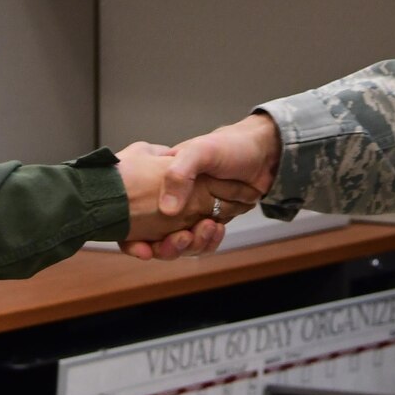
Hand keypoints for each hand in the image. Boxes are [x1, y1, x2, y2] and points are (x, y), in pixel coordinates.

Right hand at [116, 142, 259, 257]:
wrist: (261, 153)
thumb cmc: (227, 147)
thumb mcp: (199, 152)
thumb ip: (179, 174)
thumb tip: (167, 210)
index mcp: (162, 183)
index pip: (137, 215)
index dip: (133, 238)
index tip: (143, 247)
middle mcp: (173, 200)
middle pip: (157, 237)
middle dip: (169, 246)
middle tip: (183, 238)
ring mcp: (191, 213)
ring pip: (181, 243)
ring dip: (192, 244)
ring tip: (208, 229)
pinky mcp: (210, 222)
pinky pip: (202, 242)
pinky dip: (208, 242)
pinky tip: (217, 231)